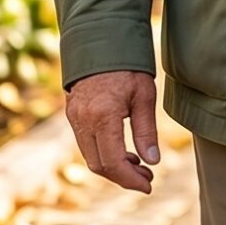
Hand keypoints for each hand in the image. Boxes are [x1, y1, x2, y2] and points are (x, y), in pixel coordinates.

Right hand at [65, 69, 158, 193]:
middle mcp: (83, 120)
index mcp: (103, 116)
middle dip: (122, 177)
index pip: (113, 162)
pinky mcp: (72, 114)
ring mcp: (74, 117)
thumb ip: (146, 131)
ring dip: (113, 166)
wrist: (100, 39)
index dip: (130, 180)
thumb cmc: (128, 66)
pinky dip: (103, 152)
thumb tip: (153, 162)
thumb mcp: (145, 96)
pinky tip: (123, 150)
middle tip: (147, 177)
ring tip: (138, 165)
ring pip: (90, 156)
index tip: (148, 185)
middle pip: (98, 165)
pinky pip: (85, 143)